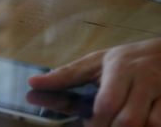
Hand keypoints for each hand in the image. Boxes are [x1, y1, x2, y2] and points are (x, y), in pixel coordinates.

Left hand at [29, 38, 160, 126]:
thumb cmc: (126, 60)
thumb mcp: (95, 62)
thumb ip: (67, 75)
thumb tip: (32, 83)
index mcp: (119, 67)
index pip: (106, 103)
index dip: (95, 122)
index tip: (88, 125)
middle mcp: (143, 79)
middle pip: (127, 120)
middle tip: (100, 126)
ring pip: (150, 125)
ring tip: (119, 123)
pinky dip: (152, 126)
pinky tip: (143, 123)